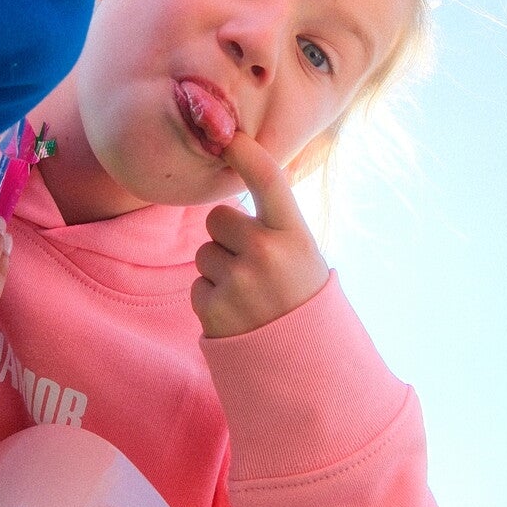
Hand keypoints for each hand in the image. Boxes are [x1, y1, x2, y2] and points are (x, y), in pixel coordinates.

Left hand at [191, 132, 327, 339]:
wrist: (309, 371)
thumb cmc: (304, 301)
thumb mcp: (304, 254)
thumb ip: (275, 222)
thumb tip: (241, 172)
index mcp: (295, 236)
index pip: (268, 178)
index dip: (245, 151)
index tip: (228, 134)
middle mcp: (266, 253)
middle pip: (219, 218)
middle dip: (228, 237)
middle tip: (256, 267)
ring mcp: (238, 282)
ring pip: (205, 252)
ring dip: (220, 270)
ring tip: (250, 296)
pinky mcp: (214, 310)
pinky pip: (198, 285)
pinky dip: (213, 299)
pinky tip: (239, 316)